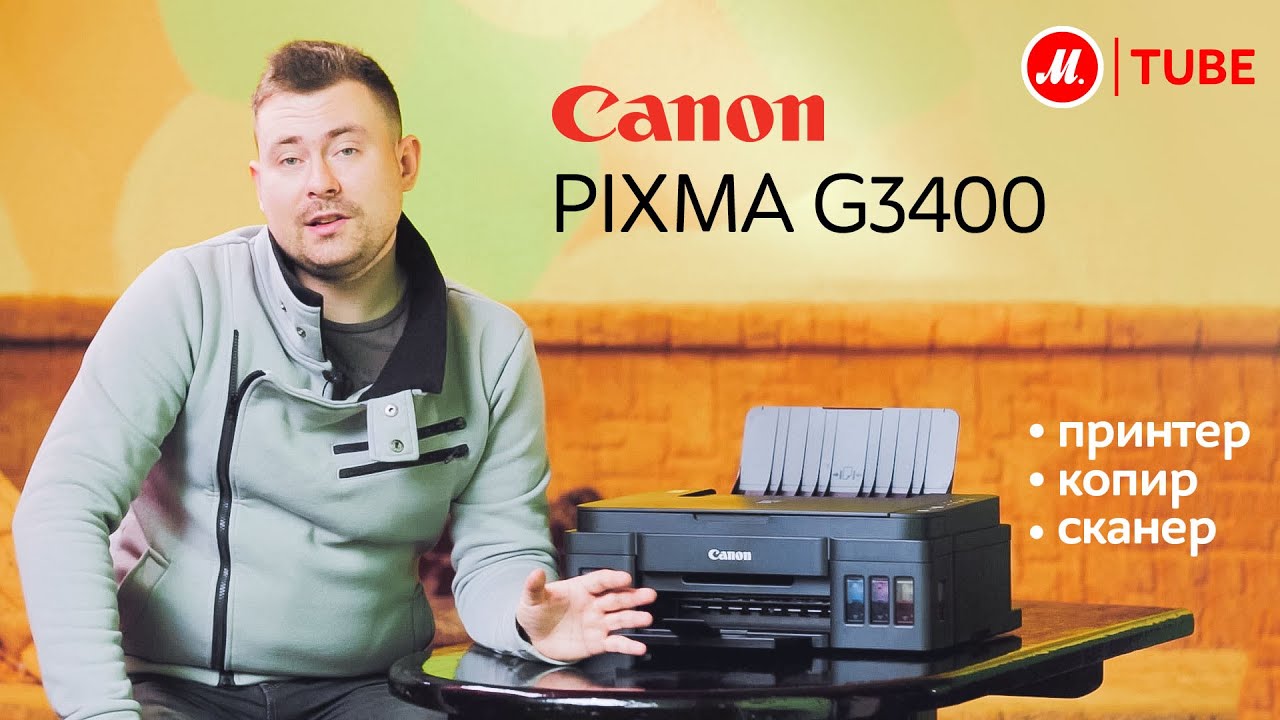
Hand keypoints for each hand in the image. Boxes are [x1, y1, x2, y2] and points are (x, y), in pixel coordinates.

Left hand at [515, 568, 656, 661]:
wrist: (535, 638)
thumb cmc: (537, 613)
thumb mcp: (532, 598)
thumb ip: (535, 586)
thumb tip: (535, 572)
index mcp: (581, 589)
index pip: (600, 580)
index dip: (613, 579)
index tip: (625, 578)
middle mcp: (594, 605)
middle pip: (616, 598)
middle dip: (633, 597)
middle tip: (648, 595)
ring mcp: (598, 624)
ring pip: (620, 619)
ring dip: (635, 619)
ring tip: (646, 619)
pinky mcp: (598, 642)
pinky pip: (616, 643)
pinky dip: (628, 645)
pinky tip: (639, 646)